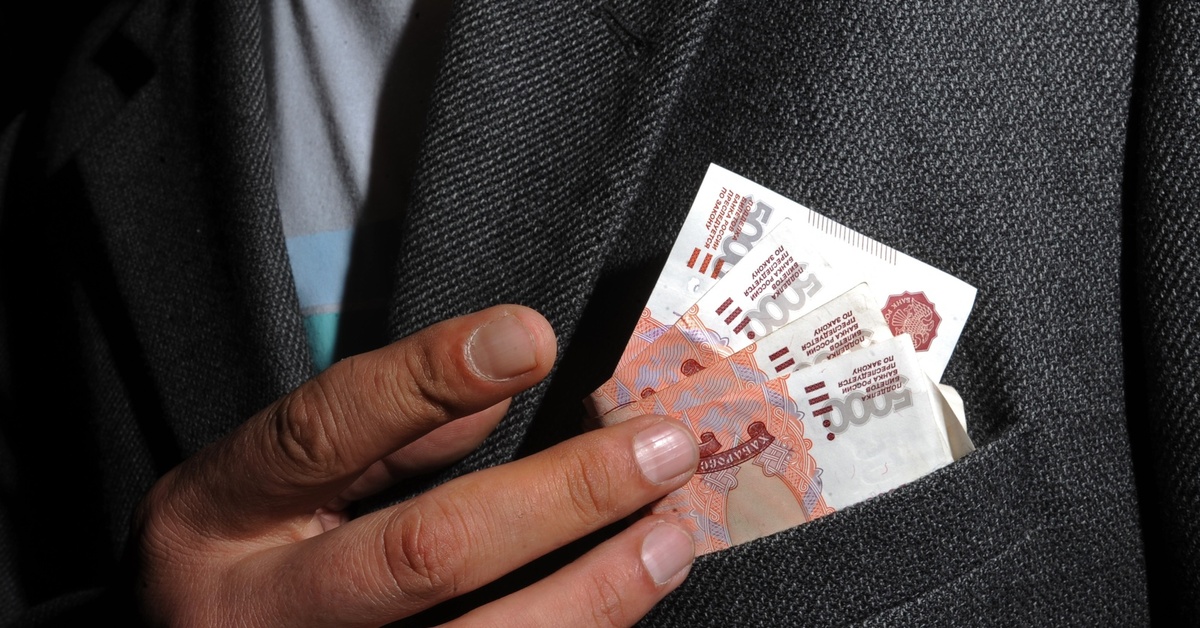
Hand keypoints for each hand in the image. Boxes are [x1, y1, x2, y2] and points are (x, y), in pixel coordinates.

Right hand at [133, 305, 699, 626]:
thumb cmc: (244, 549)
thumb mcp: (279, 479)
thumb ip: (386, 432)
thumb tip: (502, 377)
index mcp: (217, 515)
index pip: (327, 431)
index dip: (429, 380)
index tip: (533, 338)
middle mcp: (254, 610)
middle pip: (423, 553)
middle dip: (559, 498)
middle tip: (659, 451)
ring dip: (593, 592)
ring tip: (670, 537)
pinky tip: (622, 599)